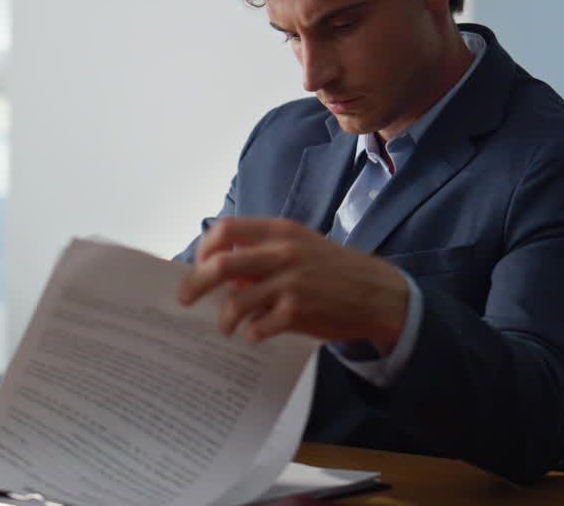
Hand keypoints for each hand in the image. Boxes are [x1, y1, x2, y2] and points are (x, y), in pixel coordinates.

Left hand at [177, 217, 409, 348]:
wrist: (378, 293)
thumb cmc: (333, 270)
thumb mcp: (300, 247)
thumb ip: (263, 254)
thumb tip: (223, 273)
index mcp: (279, 231)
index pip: (225, 229)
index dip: (204, 248)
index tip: (198, 264)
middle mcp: (282, 252)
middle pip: (220, 264)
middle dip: (195, 284)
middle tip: (185, 300)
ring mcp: (291, 282)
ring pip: (236, 300)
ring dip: (224, 318)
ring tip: (226, 326)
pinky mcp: (300, 310)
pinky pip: (260, 325)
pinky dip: (252, 333)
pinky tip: (255, 335)